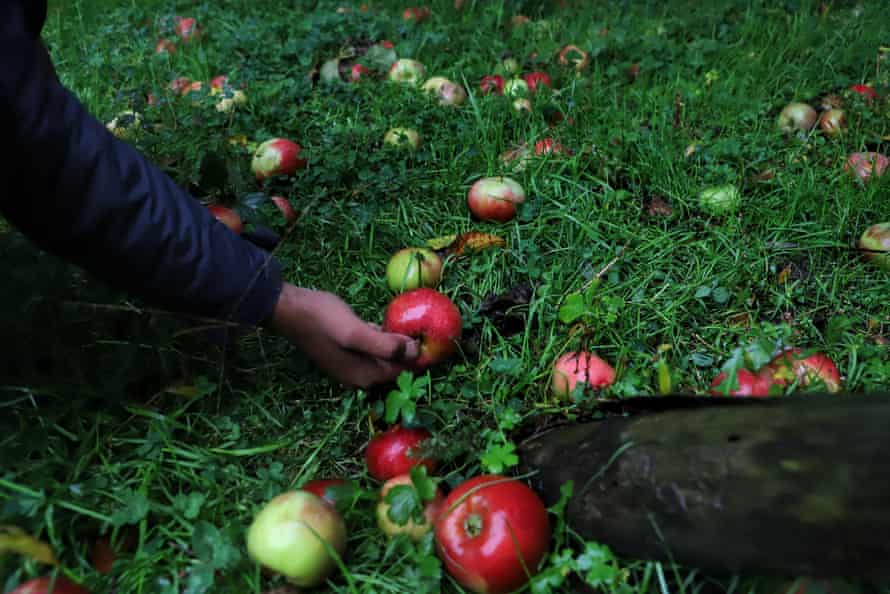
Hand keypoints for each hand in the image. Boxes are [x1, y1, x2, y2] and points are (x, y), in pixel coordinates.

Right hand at [268, 283, 419, 387]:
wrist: (289, 310)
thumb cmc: (323, 319)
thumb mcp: (356, 332)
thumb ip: (385, 346)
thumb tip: (414, 352)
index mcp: (366, 375)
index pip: (404, 371)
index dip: (421, 356)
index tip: (435, 337)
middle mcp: (360, 377)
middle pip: (396, 366)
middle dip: (411, 351)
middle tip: (425, 327)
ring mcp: (352, 366)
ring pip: (385, 357)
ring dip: (398, 344)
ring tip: (413, 324)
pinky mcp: (346, 353)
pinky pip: (373, 350)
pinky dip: (382, 340)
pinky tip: (386, 325)